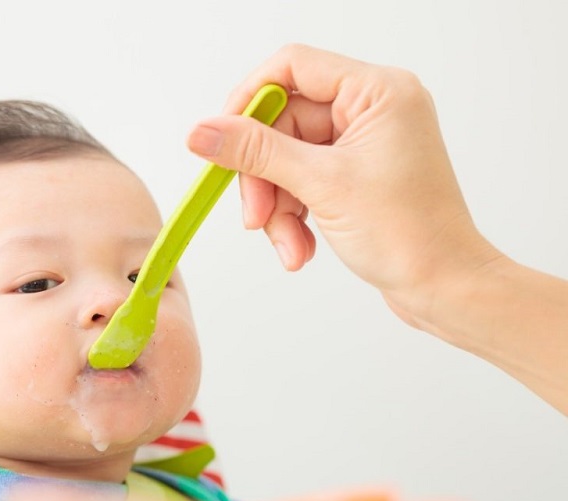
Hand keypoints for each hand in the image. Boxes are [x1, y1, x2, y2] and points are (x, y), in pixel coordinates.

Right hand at [187, 43, 567, 408]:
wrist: (445, 288)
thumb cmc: (409, 235)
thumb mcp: (321, 185)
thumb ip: (256, 152)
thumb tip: (201, 132)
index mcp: (377, 92)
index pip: (292, 67)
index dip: (248, 100)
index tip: (221, 140)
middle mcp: (372, 110)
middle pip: (283, 124)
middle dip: (264, 177)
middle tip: (255, 217)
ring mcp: (363, 145)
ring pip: (288, 160)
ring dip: (277, 206)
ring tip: (288, 246)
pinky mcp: (356, 176)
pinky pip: (304, 183)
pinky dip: (293, 216)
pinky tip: (301, 249)